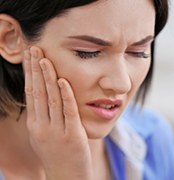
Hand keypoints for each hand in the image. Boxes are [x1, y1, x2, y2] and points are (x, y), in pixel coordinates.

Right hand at [24, 46, 92, 179]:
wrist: (67, 178)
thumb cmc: (57, 154)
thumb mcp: (44, 135)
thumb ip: (42, 117)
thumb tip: (42, 97)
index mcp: (35, 125)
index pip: (31, 94)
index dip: (29, 74)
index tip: (29, 56)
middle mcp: (42, 126)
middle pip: (37, 93)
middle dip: (35, 69)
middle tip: (34, 48)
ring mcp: (57, 132)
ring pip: (51, 100)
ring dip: (47, 77)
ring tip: (45, 58)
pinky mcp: (73, 136)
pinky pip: (68, 112)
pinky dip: (66, 96)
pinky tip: (62, 81)